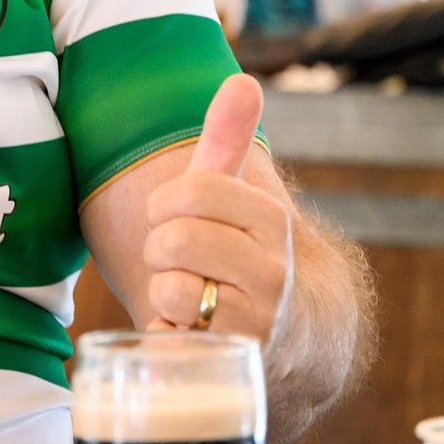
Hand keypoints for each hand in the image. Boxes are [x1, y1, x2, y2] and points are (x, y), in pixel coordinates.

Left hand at [143, 75, 292, 345]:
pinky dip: (165, 338)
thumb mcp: (233, 199)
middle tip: (180, 264)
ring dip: (164, 296)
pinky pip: (168, 342)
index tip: (174, 217)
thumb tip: (243, 80)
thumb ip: (229, 141)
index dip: (165, 204)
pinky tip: (187, 334)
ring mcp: (256, 322)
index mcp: (270, 221)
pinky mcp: (232, 363)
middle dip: (161, 252)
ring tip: (190, 300)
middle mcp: (273, 271)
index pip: (193, 190)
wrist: (281, 338)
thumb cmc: (235, 254)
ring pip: (170, 291)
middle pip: (173, 241)